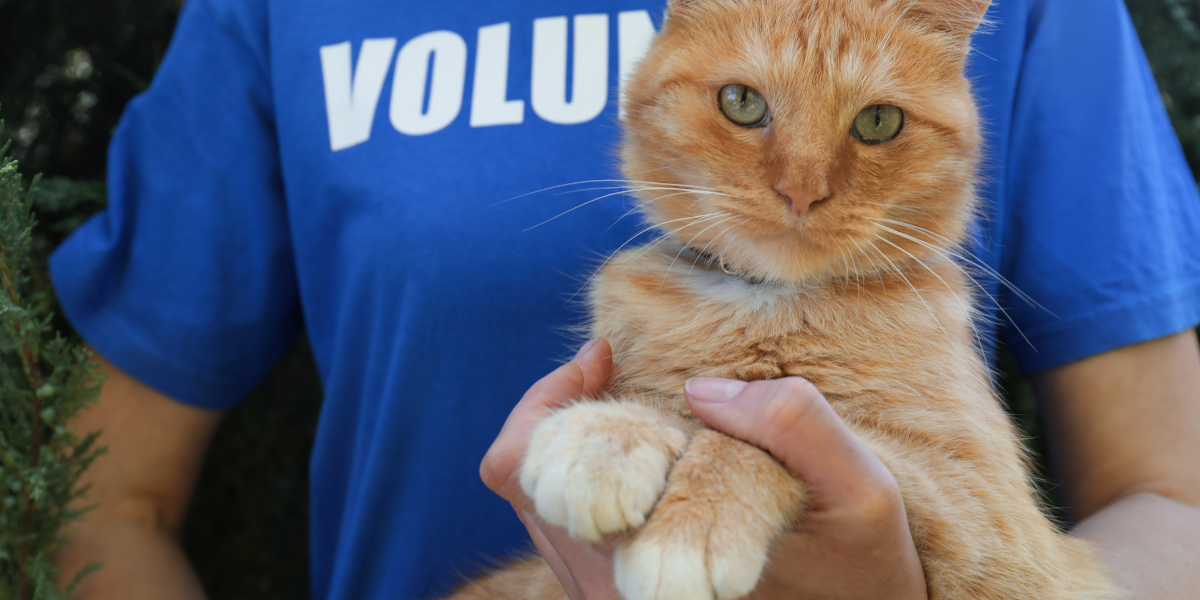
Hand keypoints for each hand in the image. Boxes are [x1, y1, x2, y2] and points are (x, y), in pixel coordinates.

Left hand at [481, 341, 926, 599]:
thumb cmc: (863, 565)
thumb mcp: (862, 490)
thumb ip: (791, 425)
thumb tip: (701, 389)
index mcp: (662, 565)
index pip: (537, 473)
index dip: (550, 404)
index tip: (602, 354)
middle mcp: (618, 589)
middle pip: (525, 488)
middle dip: (558, 418)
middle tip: (607, 369)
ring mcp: (610, 598)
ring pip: (539, 509)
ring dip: (572, 449)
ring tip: (629, 408)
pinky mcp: (616, 599)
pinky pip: (563, 529)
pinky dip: (589, 482)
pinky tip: (643, 455)